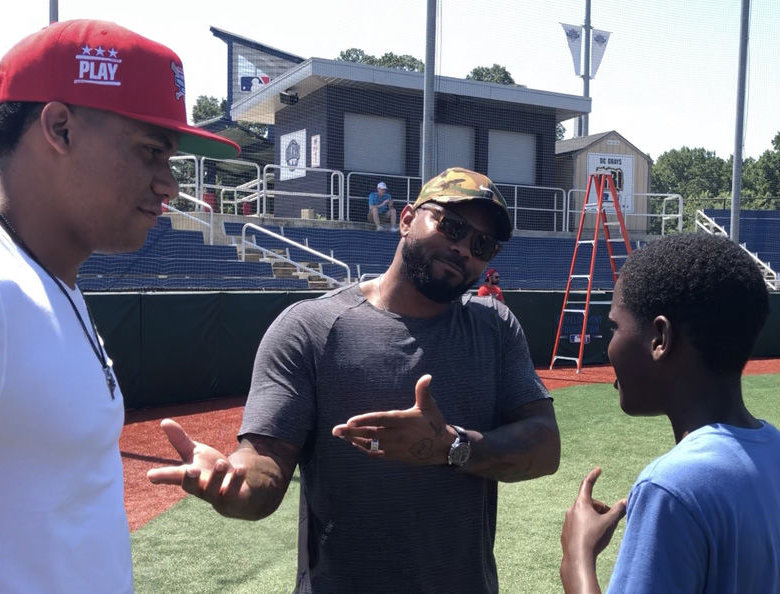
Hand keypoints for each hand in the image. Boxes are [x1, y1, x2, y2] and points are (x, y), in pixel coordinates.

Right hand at [147, 419, 249, 515]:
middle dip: (190, 480)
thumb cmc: (212, 471)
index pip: (174, 477)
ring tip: (221, 462)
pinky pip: (235, 491)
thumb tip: (163, 421)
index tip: (151, 476)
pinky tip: (241, 468)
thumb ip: (181, 441)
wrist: (237, 492)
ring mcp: (217, 496)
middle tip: (190, 470)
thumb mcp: (197, 454)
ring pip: (213, 489)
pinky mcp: (234, 499)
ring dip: (217, 476)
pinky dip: (238, 480)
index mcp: (190, 477)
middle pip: (191, 488)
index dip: (162, 476)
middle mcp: (201, 489)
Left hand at [332, 374, 453, 464]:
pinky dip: (364, 449)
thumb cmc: (434, 423)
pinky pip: (376, 454)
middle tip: (335, 430)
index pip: (380, 419)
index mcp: (403, 420)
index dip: (365, 420)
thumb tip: (427, 376)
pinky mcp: (396, 456)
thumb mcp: (429, 406)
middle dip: (351, 432)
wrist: (443, 448)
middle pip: (371, 433)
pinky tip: (355, 444)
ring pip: (371, 444)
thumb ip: (423, 391)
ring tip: (341, 435)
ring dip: (355, 440)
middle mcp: (397, 434)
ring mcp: (395, 447)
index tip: (350, 420)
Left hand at [561, 467, 626, 563]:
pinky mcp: (566, 530)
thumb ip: (618, 511)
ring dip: (594, 518)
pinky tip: (592, 538)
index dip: (593, 476)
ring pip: (584, 514)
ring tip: (601, 531)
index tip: (598, 470)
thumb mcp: (609, 523)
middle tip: (610, 520)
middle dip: (601, 508)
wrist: (577, 557)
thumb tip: (626, 501)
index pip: (587, 484)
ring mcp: (567, 520)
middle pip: (589, 503)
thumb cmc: (593, 538)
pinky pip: (578, 524)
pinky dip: (587, 527)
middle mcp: (572, 509)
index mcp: (581, 503)